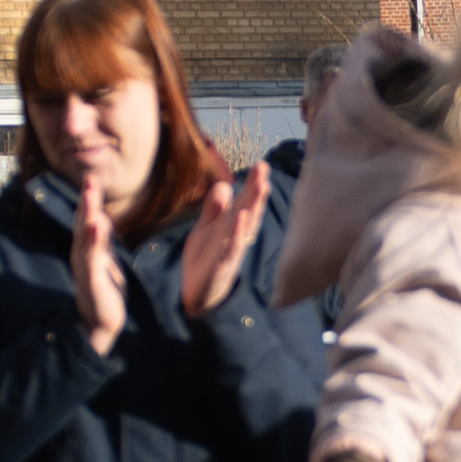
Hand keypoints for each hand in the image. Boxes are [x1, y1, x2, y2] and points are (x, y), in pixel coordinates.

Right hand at [66, 174, 130, 354]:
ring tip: (90, 198)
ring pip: (85, 238)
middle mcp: (82, 254)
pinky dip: (94, 242)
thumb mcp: (104, 259)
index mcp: (87, 248)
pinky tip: (97, 226)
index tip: (92, 178)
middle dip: (86, 202)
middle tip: (90, 180)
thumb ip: (101, 239)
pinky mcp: (91, 280)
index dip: (89, 199)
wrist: (100, 322)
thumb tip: (98, 216)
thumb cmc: (103, 289)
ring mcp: (85, 267)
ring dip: (86, 216)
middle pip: (82, 223)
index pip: (87, 219)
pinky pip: (92, 258)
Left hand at [176, 160, 269, 320]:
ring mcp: (231, 250)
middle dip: (256, 190)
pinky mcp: (222, 264)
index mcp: (231, 227)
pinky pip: (231, 246)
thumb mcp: (205, 230)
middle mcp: (235, 237)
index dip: (252, 185)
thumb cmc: (204, 261)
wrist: (197, 296)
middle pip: (248, 209)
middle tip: (264, 168)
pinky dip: (237, 232)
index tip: (261, 165)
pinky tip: (240, 216)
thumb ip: (213, 209)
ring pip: (245, 226)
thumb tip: (224, 184)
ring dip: (252, 206)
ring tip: (259, 186)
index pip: (243, 202)